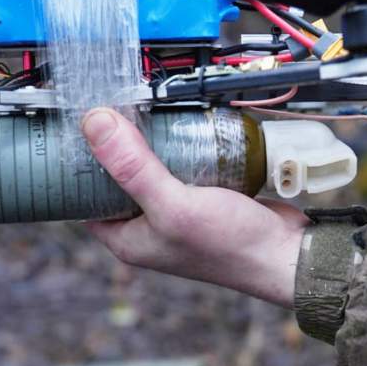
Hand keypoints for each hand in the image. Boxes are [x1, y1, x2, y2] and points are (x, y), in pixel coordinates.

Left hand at [82, 108, 307, 307]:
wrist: (287, 254)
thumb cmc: (230, 245)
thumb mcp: (173, 204)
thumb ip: (133, 166)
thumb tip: (94, 124)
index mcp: (129, 239)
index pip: (86, 199)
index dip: (80, 165)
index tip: (80, 128)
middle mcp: (150, 228)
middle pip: (122, 178)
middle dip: (121, 146)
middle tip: (116, 111)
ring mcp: (179, 213)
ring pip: (156, 168)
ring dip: (155, 143)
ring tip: (147, 112)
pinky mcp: (206, 198)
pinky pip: (186, 166)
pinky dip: (185, 147)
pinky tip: (185, 126)